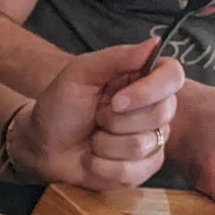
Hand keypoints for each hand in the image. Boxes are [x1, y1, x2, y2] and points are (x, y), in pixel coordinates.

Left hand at [12, 40, 183, 188]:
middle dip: (116, 120)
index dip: (150, 91)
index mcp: (143, 79)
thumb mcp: (79, 74)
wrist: (41, 146)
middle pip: (161, 113)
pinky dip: (103, 167)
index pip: (173, 76)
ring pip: (144, 144)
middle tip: (96, 117)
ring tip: (92, 138)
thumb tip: (154, 43)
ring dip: (105, 144)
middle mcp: (154, 108)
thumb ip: (116, 57)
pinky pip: (134, 171)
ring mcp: (152, 140)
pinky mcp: (141, 169)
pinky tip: (92, 159)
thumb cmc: (59, 106)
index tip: (117, 101)